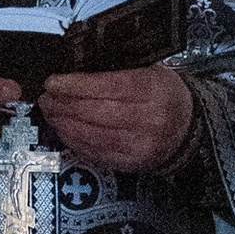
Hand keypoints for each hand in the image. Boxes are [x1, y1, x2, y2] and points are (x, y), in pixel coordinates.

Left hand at [37, 63, 196, 173]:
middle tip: (46, 98)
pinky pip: (95, 153)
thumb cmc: (164, 95)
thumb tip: (74, 70)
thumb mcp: (150, 71)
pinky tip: (64, 130)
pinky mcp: (131, 164)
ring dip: (63, 123)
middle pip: (94, 112)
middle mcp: (147, 119)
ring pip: (91, 135)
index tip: (53, 82)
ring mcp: (139, 145)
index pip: (106, 86)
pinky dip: (74, 141)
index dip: (75, 85)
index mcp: (151, 90)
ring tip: (51, 112)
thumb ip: (116, 69)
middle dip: (63, 104)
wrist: (188, 129)